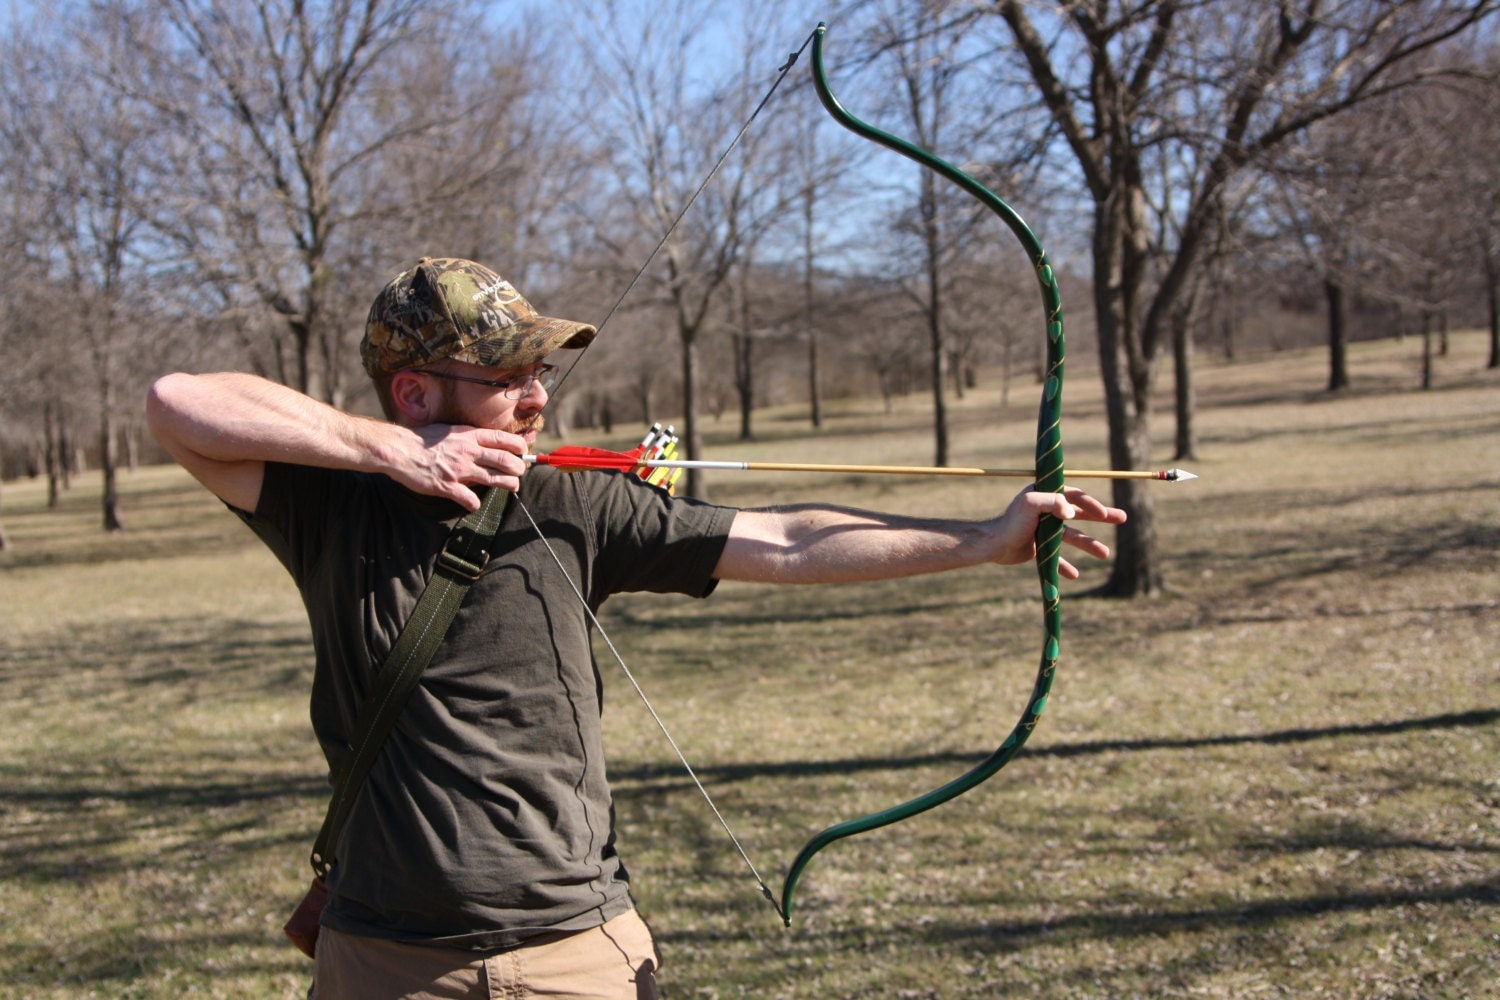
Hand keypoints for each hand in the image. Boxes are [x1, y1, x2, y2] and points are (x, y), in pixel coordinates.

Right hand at [396, 424, 530, 509]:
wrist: (399, 450)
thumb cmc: (423, 440)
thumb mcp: (450, 431)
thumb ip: (468, 437)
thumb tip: (486, 442)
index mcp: (469, 436)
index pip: (503, 439)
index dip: (519, 447)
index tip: (523, 453)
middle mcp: (468, 452)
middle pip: (505, 461)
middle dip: (519, 469)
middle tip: (519, 473)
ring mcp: (459, 470)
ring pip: (495, 479)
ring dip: (508, 485)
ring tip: (511, 487)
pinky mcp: (447, 486)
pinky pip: (470, 499)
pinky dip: (475, 504)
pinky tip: (474, 504)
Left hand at [990, 486, 1127, 578]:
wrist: (993, 545)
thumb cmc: (1011, 522)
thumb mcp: (1030, 504)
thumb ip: (1051, 502)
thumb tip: (1071, 511)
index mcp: (1045, 496)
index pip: (1074, 497)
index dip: (1091, 503)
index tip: (1104, 514)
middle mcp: (1047, 511)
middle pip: (1080, 513)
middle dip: (1102, 515)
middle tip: (1123, 518)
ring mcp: (1044, 530)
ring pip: (1073, 537)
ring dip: (1089, 544)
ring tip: (1106, 554)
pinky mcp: (1039, 548)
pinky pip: (1057, 557)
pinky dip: (1066, 565)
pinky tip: (1075, 575)